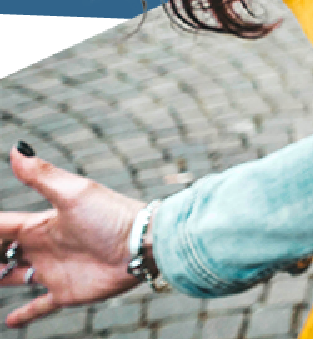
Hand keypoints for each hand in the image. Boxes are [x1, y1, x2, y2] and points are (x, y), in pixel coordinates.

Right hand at [0, 147, 143, 327]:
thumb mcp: (72, 193)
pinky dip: (26, 315)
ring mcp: (54, 271)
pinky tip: (8, 322)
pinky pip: (40, 306)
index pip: (1, 226)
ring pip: (16, 277)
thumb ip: (41, 175)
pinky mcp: (66, 293)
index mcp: (42, 224)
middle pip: (3, 252)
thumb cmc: (110, 215)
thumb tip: (17, 147)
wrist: (142, 244)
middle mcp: (44, 247)